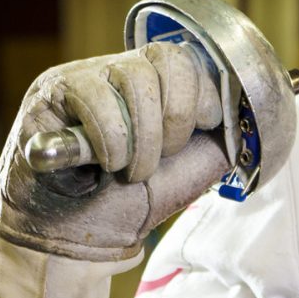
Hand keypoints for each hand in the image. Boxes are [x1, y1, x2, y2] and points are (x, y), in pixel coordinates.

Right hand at [0, 43, 229, 261]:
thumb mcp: (183, 174)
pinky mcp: (51, 90)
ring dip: (143, 138)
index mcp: (155, 87)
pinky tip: (102, 164)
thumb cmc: (121, 205)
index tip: (202, 130)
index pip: (191, 59)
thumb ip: (215, 144)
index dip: (206, 95)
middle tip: (159, 161)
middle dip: (177, 120)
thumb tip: (247, 121)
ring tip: (128, 171)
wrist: (68, 237)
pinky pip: (95, 96)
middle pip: (169, 59)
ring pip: (136, 77)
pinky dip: (111, 141)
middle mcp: (119, 71)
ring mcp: (84, 75)